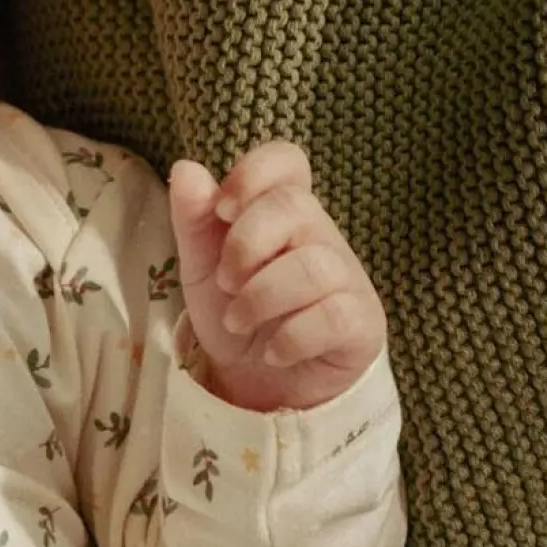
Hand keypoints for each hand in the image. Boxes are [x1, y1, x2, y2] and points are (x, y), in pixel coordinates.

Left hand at [168, 142, 386, 411]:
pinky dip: (292, 337)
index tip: (222, 209)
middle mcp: (319, 236)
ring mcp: (345, 277)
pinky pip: (335, 315)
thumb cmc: (237, 313)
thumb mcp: (201, 268)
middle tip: (225, 283)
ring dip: (261, 298)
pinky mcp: (360, 322)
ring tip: (238, 324)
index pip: (287, 162)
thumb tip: (185, 169)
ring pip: (314, 265)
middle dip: (245, 245)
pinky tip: (273, 352)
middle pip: (294, 207)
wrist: (261, 384)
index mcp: (280, 214)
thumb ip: (193, 221)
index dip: (255, 172)